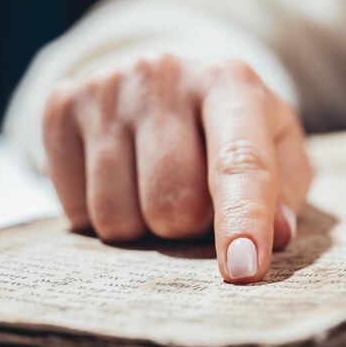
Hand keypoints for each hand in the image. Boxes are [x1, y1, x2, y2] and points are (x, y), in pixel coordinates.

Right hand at [43, 53, 311, 282]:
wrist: (167, 83)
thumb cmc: (231, 129)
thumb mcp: (276, 149)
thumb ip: (284, 191)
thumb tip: (277, 234)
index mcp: (231, 84)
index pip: (239, 162)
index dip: (242, 220)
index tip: (243, 270)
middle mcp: (164, 76)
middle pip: (173, 204)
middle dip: (188, 226)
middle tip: (194, 201)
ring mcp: (106, 88)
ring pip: (117, 216)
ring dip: (144, 227)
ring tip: (155, 188)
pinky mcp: (61, 106)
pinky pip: (77, 210)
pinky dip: (102, 216)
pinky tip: (121, 179)